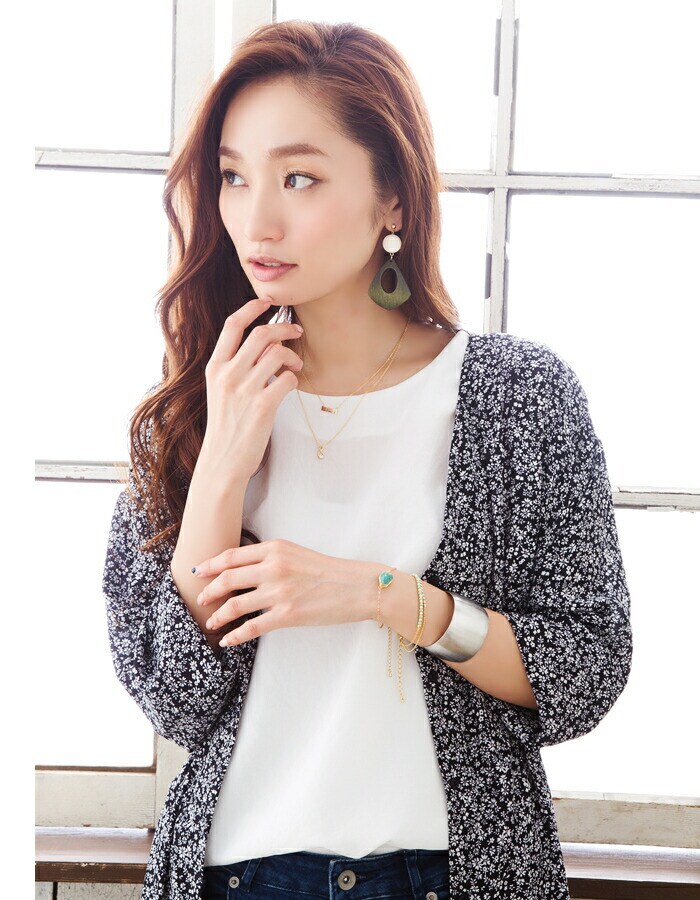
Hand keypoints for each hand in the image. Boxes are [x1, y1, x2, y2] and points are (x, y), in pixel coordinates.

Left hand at [192, 539, 372, 646]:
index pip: (232, 556)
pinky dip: (235, 635)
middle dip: (208, 591)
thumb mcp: (297, 553)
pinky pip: (251, 627)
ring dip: (217, 615)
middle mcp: (273, 568)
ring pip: (235, 604)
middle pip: (227, 579)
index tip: (199, 572)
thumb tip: (245, 570)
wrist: (358, 587)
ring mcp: (279, 592)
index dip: (211, 565)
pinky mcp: (287, 615)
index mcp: (275, 549)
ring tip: (210, 621)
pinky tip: (227, 640)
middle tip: (200, 599)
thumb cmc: (330, 571)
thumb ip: (271, 558)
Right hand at [199, 296, 304, 480]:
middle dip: (284, 328)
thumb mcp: (220, 391)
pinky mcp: (263, 405)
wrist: (222, 461)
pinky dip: (294, 378)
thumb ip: (235, 366)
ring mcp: (245, 389)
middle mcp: (228, 374)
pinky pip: (288, 378)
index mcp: (215, 367)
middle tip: (297, 331)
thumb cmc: (226, 426)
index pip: (233, 325)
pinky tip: (290, 385)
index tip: (268, 302)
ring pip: (277, 354)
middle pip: (261, 334)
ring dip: (293, 355)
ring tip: (296, 364)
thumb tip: (264, 345)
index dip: (252, 308)